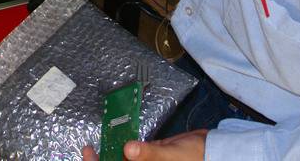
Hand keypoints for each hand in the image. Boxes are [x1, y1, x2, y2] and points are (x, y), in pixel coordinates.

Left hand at [82, 130, 206, 160]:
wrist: (212, 151)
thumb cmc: (195, 158)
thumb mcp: (172, 156)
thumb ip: (150, 154)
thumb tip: (128, 150)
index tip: (88, 154)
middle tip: (87, 150)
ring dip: (109, 155)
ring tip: (95, 147)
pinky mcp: (148, 158)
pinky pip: (131, 155)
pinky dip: (122, 149)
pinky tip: (116, 141)